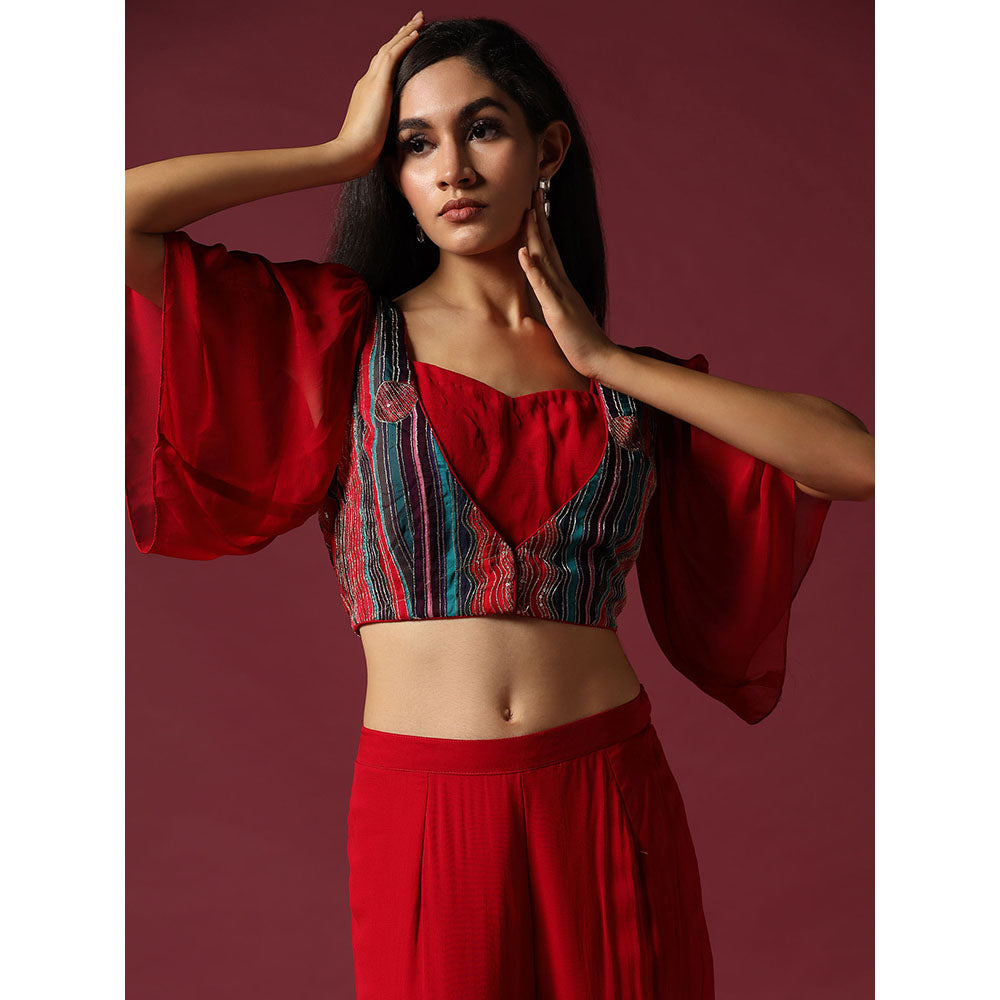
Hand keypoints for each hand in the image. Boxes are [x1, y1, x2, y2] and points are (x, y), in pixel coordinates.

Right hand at [334, 12, 424, 176]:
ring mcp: (371, 82)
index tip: (407, 44)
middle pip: (385, 52)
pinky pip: (393, 55)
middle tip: (415, 22)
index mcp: (367, 95)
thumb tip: (400, 141)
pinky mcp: (377, 84)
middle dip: (400, 36)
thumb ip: (387, 132)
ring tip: (420, 19)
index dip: (395, 54)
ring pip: (390, 48)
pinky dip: (404, 42)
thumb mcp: (378, 138)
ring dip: (406, 32)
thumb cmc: (362, 155)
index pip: (383, 69)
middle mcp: (367, 83)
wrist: (349, 154)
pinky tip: (417, 32)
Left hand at [517, 188, 619, 380]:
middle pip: (548, 245)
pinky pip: (543, 286)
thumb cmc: (581, 340)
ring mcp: (560, 294)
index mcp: (562, 284)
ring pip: (545, 258)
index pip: (550, 250)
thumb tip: (544, 291)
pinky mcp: (558, 310)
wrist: (600, 358)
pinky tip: (523, 252)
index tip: (533, 205)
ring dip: (534, 234)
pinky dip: (532, 268)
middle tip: (531, 192)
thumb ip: (554, 300)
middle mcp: (562, 283)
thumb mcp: (563, 315)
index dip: (541, 227)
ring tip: (526, 211)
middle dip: (538, 219)